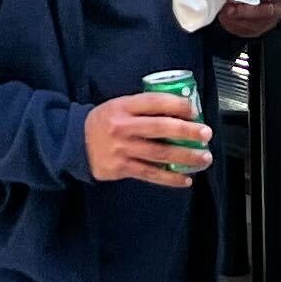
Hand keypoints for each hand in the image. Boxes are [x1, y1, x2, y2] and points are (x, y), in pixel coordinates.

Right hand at [84, 92, 211, 186]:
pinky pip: (151, 174)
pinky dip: (170, 178)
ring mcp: (122, 149)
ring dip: (186, 156)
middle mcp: (122, 127)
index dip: (176, 105)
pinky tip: (186, 179)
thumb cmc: (103, 122)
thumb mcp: (117, 106)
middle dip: (187, 131)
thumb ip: (142, 108)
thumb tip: (179, 111)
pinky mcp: (121, 168)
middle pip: (160, 128)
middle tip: (206, 134)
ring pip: (160, 154)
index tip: (194, 110)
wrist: (74, 144)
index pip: (153, 102)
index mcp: (122, 107)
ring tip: (204, 157)